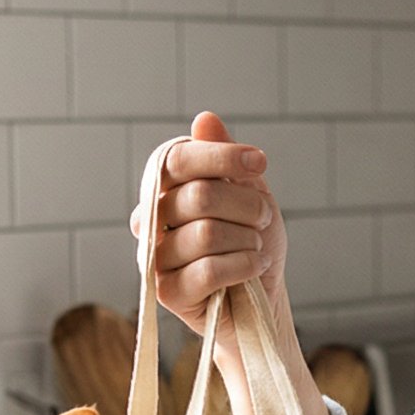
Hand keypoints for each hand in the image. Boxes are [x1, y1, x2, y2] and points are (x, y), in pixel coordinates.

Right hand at [133, 111, 280, 331]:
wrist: (262, 295)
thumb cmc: (250, 240)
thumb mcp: (249, 193)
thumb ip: (225, 158)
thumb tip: (204, 119)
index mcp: (164, 190)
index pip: (177, 159)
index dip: (220, 156)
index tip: (259, 163)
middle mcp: (150, 221)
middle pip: (198, 195)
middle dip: (247, 206)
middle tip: (264, 219)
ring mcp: (154, 258)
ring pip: (207, 234)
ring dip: (248, 240)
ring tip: (257, 247)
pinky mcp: (167, 293)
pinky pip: (209, 270)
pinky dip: (244, 265)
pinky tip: (254, 267)